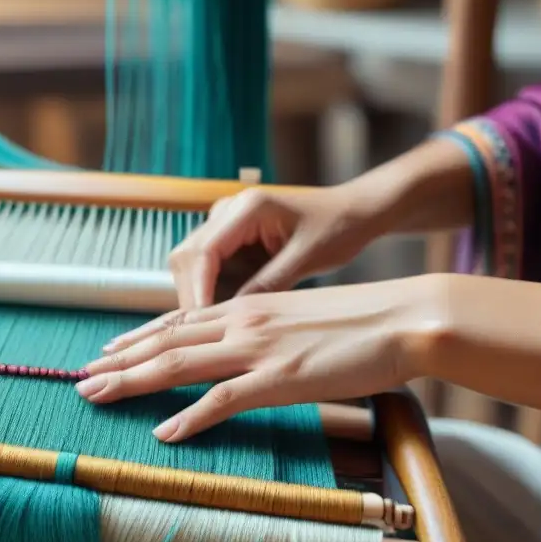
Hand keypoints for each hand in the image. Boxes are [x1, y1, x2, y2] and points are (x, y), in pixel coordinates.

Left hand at [77, 276, 438, 441]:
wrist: (407, 317)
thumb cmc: (365, 320)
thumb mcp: (305, 317)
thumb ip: (271, 331)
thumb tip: (254, 350)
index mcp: (251, 307)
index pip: (181, 321)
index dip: (140, 338)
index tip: (108, 351)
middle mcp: (244, 322)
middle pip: (166, 341)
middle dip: (118, 362)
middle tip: (79, 379)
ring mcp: (259, 350)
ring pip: (179, 364)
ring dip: (132, 383)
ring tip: (96, 397)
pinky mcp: (281, 379)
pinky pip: (223, 400)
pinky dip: (189, 418)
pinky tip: (164, 432)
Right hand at [168, 186, 375, 309]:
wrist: (353, 212)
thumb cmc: (337, 228)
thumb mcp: (305, 260)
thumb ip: (268, 285)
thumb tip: (232, 318)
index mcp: (248, 208)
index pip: (202, 252)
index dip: (197, 290)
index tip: (201, 323)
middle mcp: (229, 210)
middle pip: (186, 257)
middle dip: (191, 295)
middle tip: (203, 333)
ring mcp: (226, 222)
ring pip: (190, 263)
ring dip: (197, 294)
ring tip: (212, 328)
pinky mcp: (231, 237)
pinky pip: (207, 267)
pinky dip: (210, 291)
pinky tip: (223, 316)